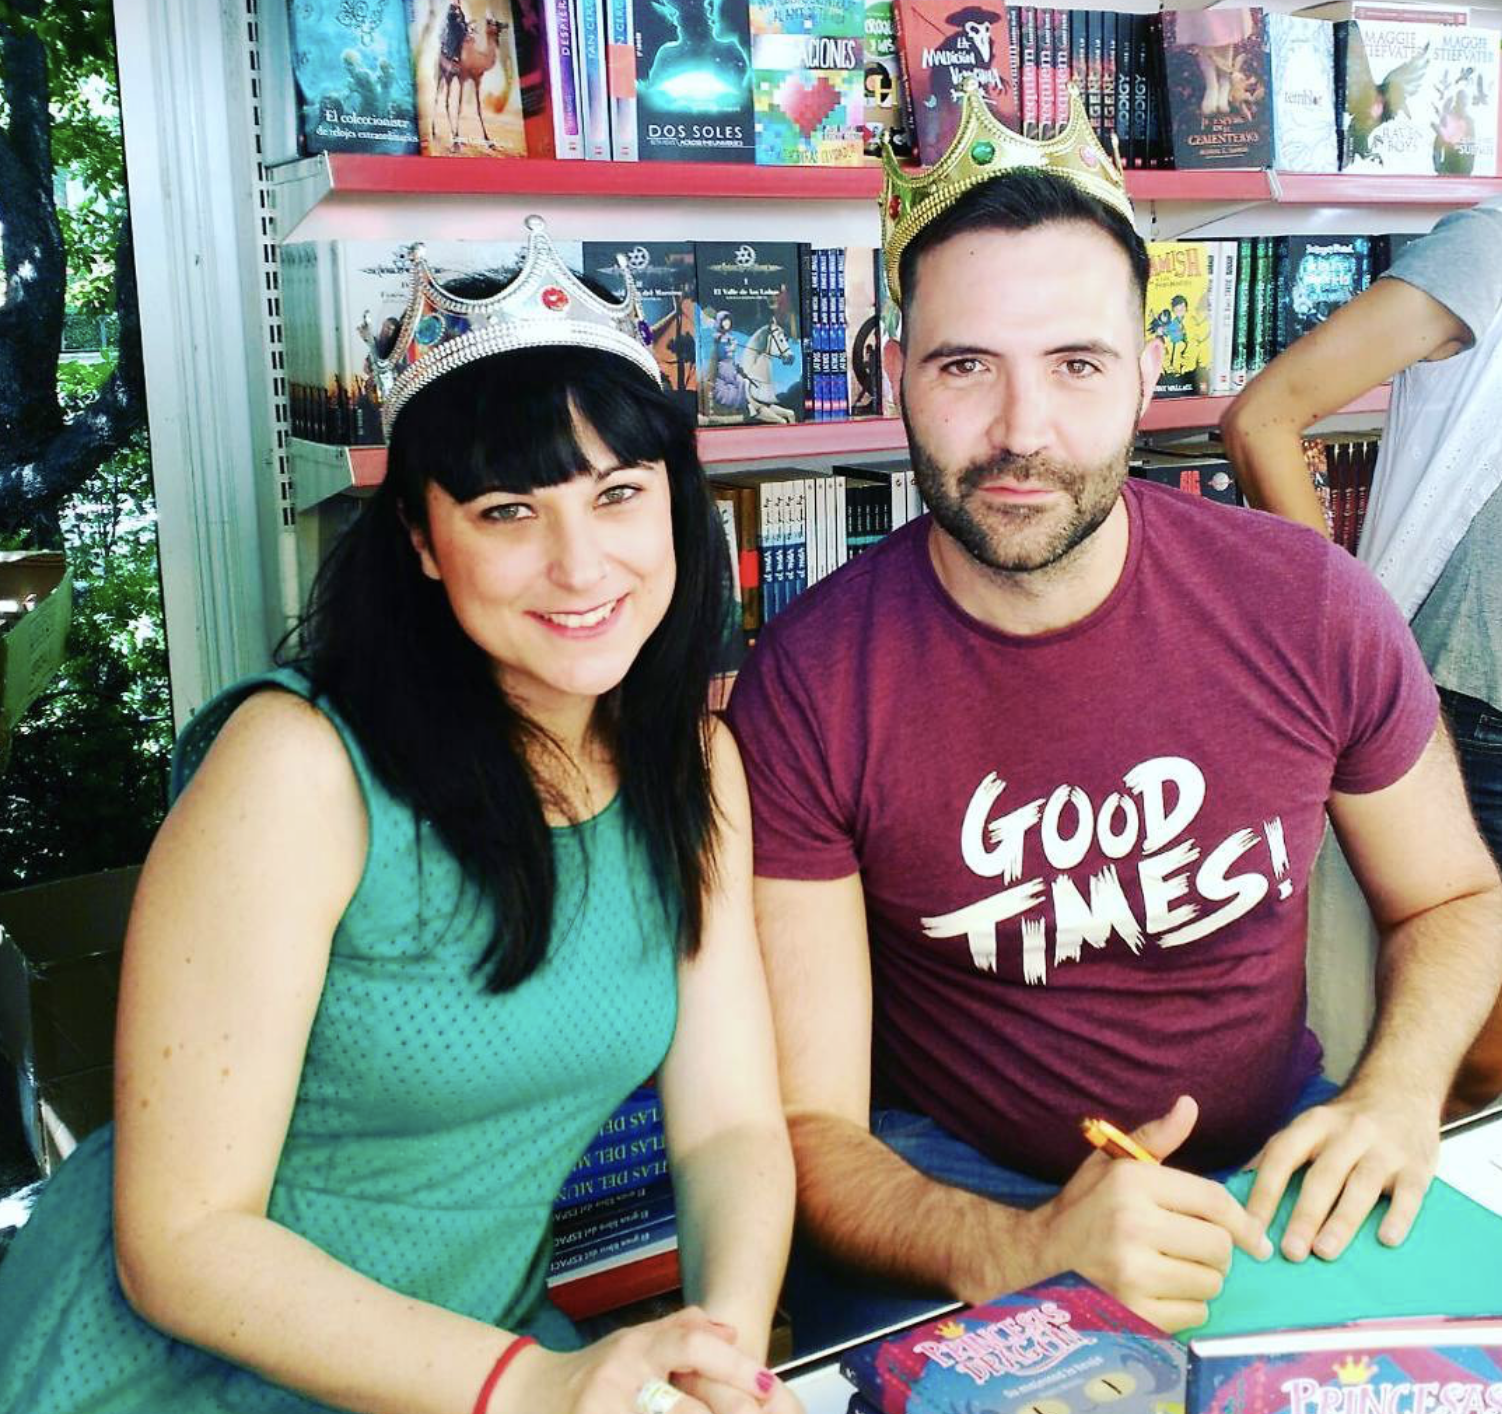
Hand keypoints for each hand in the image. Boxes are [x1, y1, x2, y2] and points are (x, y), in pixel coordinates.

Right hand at [503, 1308, 780, 1413]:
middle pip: (684, 1408)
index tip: (767, 1383)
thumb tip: (729, 1332)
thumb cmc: (589, 1372)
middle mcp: (619, 1380)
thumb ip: (680, 1330)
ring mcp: (602, 1411)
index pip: (691, 1345)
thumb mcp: (632, 1341)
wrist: (521, 1395)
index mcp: (634, 1348)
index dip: (733, 1367)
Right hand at [1024, 1096, 1270, 1332]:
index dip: (1243, 1221)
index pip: (1214, 1201)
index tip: (1254, 1237)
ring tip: (1174, 1268)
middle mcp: (1133, 1225)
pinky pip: (1196, 1315)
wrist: (1041, 1253)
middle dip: (1215, 1250)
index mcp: (1133, 1182)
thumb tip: (1189, 1105)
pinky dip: (1188, 1307)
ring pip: (1210, 1283)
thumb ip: (1156, 1137)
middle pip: (1219, 1246)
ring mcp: (1132, 1272)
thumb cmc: (1086, 1205)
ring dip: (1202, 1279)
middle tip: (1193, 1248)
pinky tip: (1163, 1291)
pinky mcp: (1135, 1312)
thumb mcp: (1114, 1163)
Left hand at [1243, 1089, 1439, 1262]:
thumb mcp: (1310, 1125)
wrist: (1402, 1091)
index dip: (1265, 1191)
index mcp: (1313, 1124)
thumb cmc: (1347, 1122)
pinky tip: (1386, 1239)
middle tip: (1290, 1252)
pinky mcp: (1417, 1166)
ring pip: (1360, 1186)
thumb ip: (1279, 1153)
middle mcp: (1348, 1133)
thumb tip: (1238, 1186)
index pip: (1282, 1156)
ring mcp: (1384, 1149)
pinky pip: (1409, 1193)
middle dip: (1304, 1215)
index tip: (1252, 1228)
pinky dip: (1398, 1216)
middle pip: (1322, 1176)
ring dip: (1342, 1221)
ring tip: (1324, 1251)